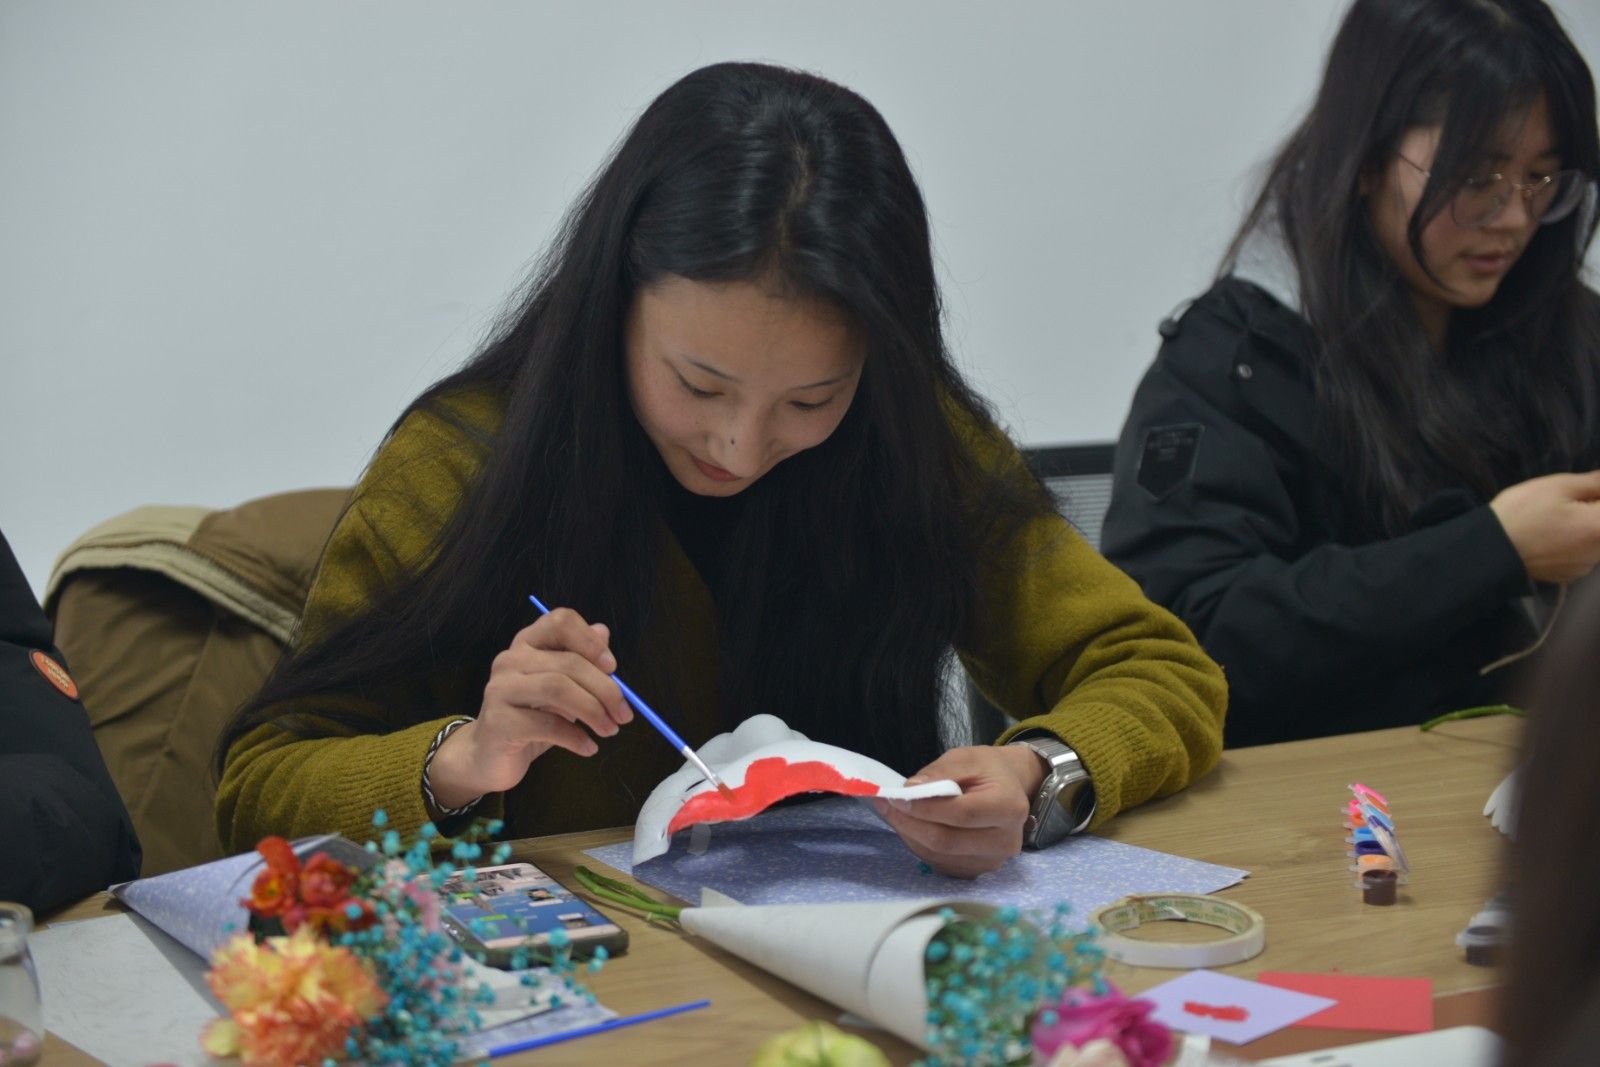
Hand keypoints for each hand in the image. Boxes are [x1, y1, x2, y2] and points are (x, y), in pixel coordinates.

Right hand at [426, 607, 632, 808]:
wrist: (490, 755)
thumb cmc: (532, 717)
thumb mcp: (561, 688)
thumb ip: (580, 660)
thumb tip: (603, 632)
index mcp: (529, 643)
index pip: (560, 621)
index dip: (590, 640)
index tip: (612, 667)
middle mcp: (511, 659)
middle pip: (569, 662)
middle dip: (606, 689)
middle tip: (625, 714)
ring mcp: (500, 689)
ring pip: (557, 688)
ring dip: (593, 711)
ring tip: (610, 730)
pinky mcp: (498, 721)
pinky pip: (546, 725)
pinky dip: (575, 738)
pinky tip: (588, 747)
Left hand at [870, 745, 1044, 878]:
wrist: (1010, 791)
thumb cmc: (988, 771)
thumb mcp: (967, 758)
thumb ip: (941, 771)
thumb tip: (911, 789)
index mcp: (1009, 808)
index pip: (961, 814)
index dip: (925, 808)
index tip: (897, 796)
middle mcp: (1005, 842)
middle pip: (947, 841)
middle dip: (910, 823)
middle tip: (885, 805)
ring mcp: (991, 862)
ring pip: (938, 855)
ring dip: (909, 834)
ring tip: (892, 812)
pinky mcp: (975, 872)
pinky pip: (938, 863)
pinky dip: (918, 844)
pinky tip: (909, 825)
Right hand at [1489, 471, 1599, 582]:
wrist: (1490, 551)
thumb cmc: (1522, 513)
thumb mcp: (1556, 486)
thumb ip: (1594, 482)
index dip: (1595, 496)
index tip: (1586, 491)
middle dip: (1592, 511)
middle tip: (1567, 502)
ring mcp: (1586, 567)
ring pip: (1596, 541)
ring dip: (1585, 527)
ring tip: (1557, 520)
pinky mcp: (1571, 576)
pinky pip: (1584, 554)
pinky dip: (1576, 544)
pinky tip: (1552, 538)